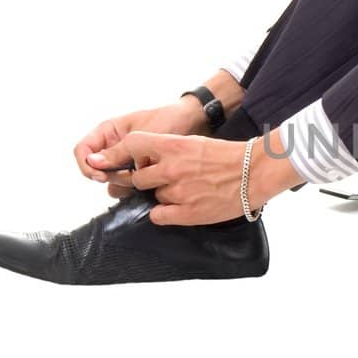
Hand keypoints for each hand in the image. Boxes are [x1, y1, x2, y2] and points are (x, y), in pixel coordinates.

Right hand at [75, 100, 203, 196]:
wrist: (193, 124)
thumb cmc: (168, 120)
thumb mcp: (141, 134)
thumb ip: (118, 150)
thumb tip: (93, 162)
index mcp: (108, 132)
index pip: (82, 151)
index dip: (87, 165)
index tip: (102, 176)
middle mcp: (112, 147)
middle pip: (96, 170)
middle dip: (111, 177)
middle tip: (131, 176)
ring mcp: (124, 161)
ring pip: (111, 181)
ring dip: (124, 184)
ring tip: (145, 177)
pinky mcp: (137, 172)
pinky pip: (127, 186)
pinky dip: (136, 188)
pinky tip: (150, 184)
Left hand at [88, 129, 297, 224]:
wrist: (255, 172)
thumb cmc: (226, 156)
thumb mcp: (193, 142)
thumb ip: (165, 149)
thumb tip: (137, 158)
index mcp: (173, 145)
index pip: (130, 145)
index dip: (114, 155)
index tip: (101, 161)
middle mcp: (171, 168)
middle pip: (136, 177)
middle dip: (144, 180)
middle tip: (162, 179)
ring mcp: (179, 191)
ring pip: (152, 196)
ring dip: (161, 195)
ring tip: (185, 190)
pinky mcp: (187, 212)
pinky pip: (159, 215)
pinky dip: (165, 213)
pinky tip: (182, 206)